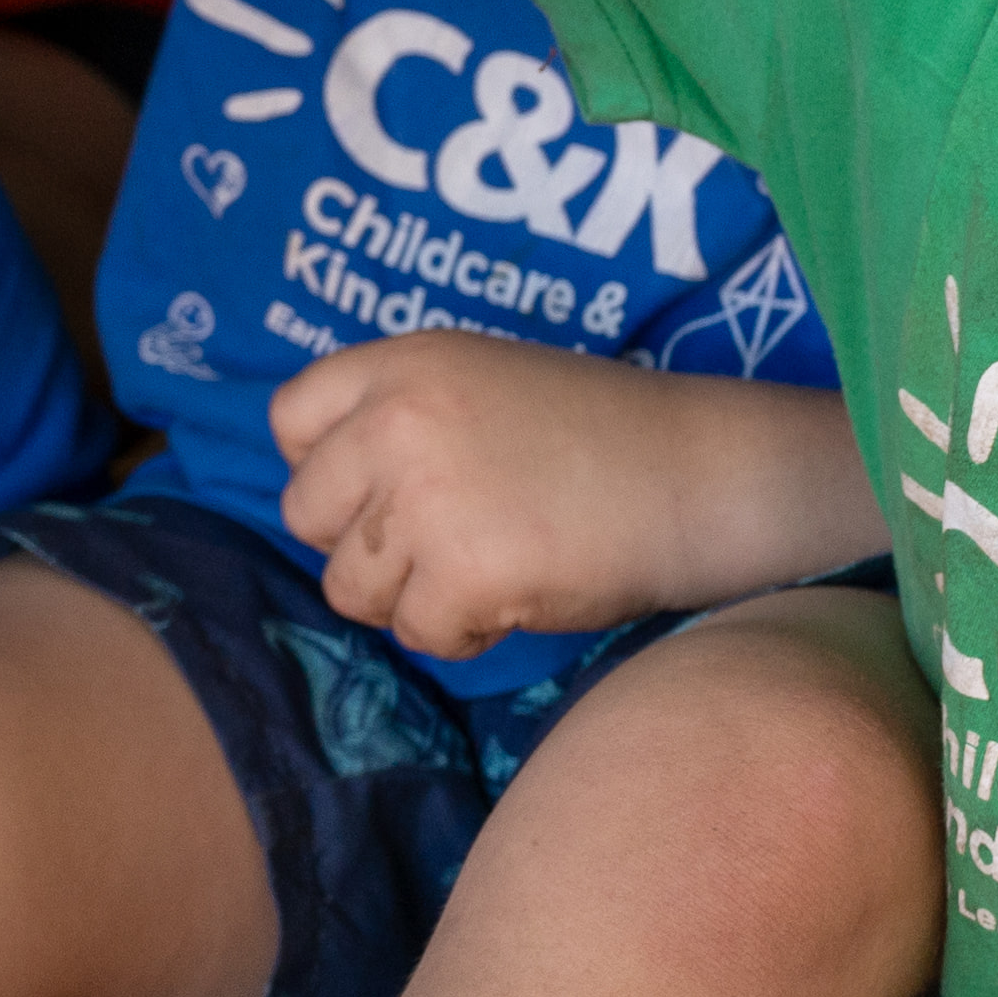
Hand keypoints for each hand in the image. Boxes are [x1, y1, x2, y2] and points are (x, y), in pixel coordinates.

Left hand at [268, 335, 869, 660]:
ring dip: (414, 596)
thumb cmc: (605, 438)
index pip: (290, 419)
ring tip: (491, 565)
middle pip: (305, 515)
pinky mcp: (463, 571)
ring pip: (350, 587)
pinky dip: (465, 631)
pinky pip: (417, 633)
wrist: (706, 475)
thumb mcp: (484, 384)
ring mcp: (425, 496)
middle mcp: (398, 420)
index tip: (382, 489)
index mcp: (404, 363)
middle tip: (447, 540)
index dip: (327, 469)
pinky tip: (521, 594)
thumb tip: (332, 502)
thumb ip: (403, 419)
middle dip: (365, 545)